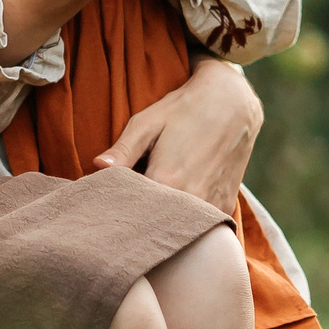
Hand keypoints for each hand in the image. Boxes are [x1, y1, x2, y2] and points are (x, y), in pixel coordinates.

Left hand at [94, 57, 258, 213]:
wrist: (232, 103)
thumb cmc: (184, 110)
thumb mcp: (147, 123)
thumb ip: (122, 150)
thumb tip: (95, 168)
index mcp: (166, 181)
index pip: (132, 209)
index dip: (120, 205)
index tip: (111, 200)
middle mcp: (192, 199)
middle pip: (155, 222)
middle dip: (141, 215)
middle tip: (132, 201)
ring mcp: (212, 206)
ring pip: (179, 225)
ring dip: (166, 218)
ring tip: (155, 201)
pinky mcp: (225, 207)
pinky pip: (200, 224)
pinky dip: (188, 218)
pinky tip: (179, 202)